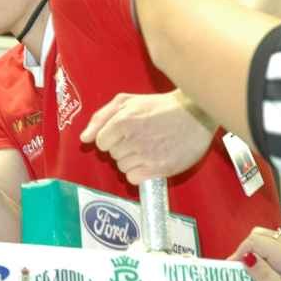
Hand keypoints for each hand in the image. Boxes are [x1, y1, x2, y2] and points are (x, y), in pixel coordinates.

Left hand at [80, 91, 213, 183]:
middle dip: (122, 148)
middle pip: (112, 155)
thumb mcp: (126, 101)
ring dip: (131, 160)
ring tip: (147, 148)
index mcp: (122, 121)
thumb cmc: (159, 106)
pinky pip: (134, 179)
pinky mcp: (160, 169)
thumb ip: (101, 118)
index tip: (123, 134)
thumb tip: (84, 138)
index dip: (110, 138)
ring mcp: (147, 155)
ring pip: (122, 168)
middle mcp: (133, 139)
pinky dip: (139, 173)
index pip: (101, 143)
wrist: (195, 113)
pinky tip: (150, 161)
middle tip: (140, 138)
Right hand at [228, 227, 280, 280]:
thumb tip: (246, 256)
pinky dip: (272, 253)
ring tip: (255, 271)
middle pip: (262, 234)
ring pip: (273, 238)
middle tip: (242, 269)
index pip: (254, 240)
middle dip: (247, 248)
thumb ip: (262, 275)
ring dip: (259, 249)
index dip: (239, 252)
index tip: (233, 268)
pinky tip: (272, 271)